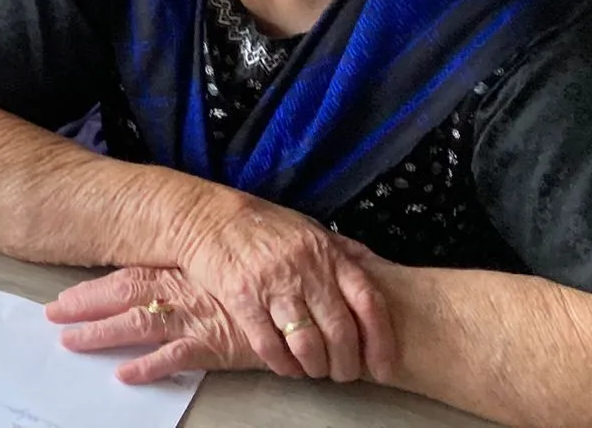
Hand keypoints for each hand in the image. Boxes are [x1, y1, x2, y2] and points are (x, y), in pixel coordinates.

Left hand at [48, 266, 254, 381]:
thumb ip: (188, 273)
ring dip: (103, 334)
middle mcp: (181, 292)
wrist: (296, 296)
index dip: (93, 288)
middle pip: (123, 296)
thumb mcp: (217, 269)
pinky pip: (175, 358)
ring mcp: (195, 318)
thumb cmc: (255, 280)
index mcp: (179, 271)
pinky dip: (149, 367)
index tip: (64, 297)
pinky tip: (125, 375)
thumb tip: (154, 280)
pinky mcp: (213, 345)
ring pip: (139, 325)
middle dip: (85, 307)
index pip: (127, 277)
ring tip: (72, 342)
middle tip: (52, 316)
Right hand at [170, 190, 390, 382]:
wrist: (208, 217)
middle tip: (343, 374)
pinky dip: (282, 365)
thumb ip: (341, 252)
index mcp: (327, 253)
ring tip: (315, 370)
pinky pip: (269, 345)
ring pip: (307, 344)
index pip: (368, 303)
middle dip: (346, 364)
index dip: (381, 342)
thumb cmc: (263, 227)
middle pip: (340, 332)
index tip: (383, 367)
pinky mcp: (242, 298)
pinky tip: (286, 366)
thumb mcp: (308, 230)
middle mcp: (305, 269)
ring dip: (315, 367)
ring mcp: (273, 283)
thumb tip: (375, 270)